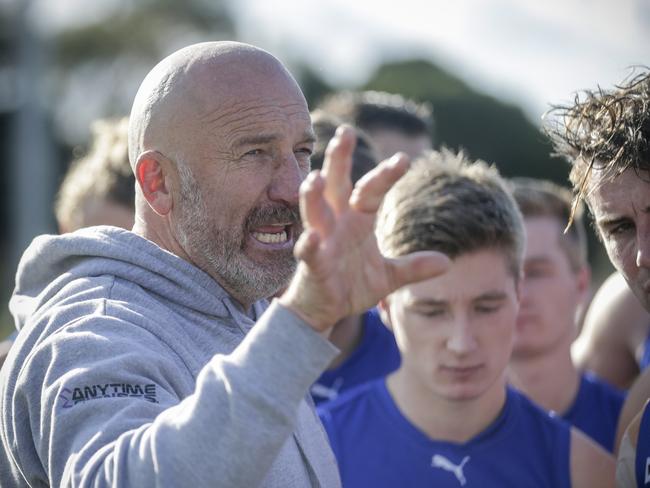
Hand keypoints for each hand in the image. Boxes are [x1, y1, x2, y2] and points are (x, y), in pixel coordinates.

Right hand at [279, 126, 449, 332]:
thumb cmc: (351, 286)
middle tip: (346, 132)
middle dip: (340, 160)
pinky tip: (312, 237)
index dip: (386, 176)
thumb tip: (448, 262)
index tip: (404, 158)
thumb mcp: (389, 277)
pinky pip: (309, 252)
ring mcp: (322, 242)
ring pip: (315, 213)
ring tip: (315, 177)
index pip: (371, 191)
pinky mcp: (312, 265)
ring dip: (314, 196)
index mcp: (357, 221)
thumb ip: (414, 268)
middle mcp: (337, 225)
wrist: (325, 311)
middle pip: (337, 186)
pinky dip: (309, 245)